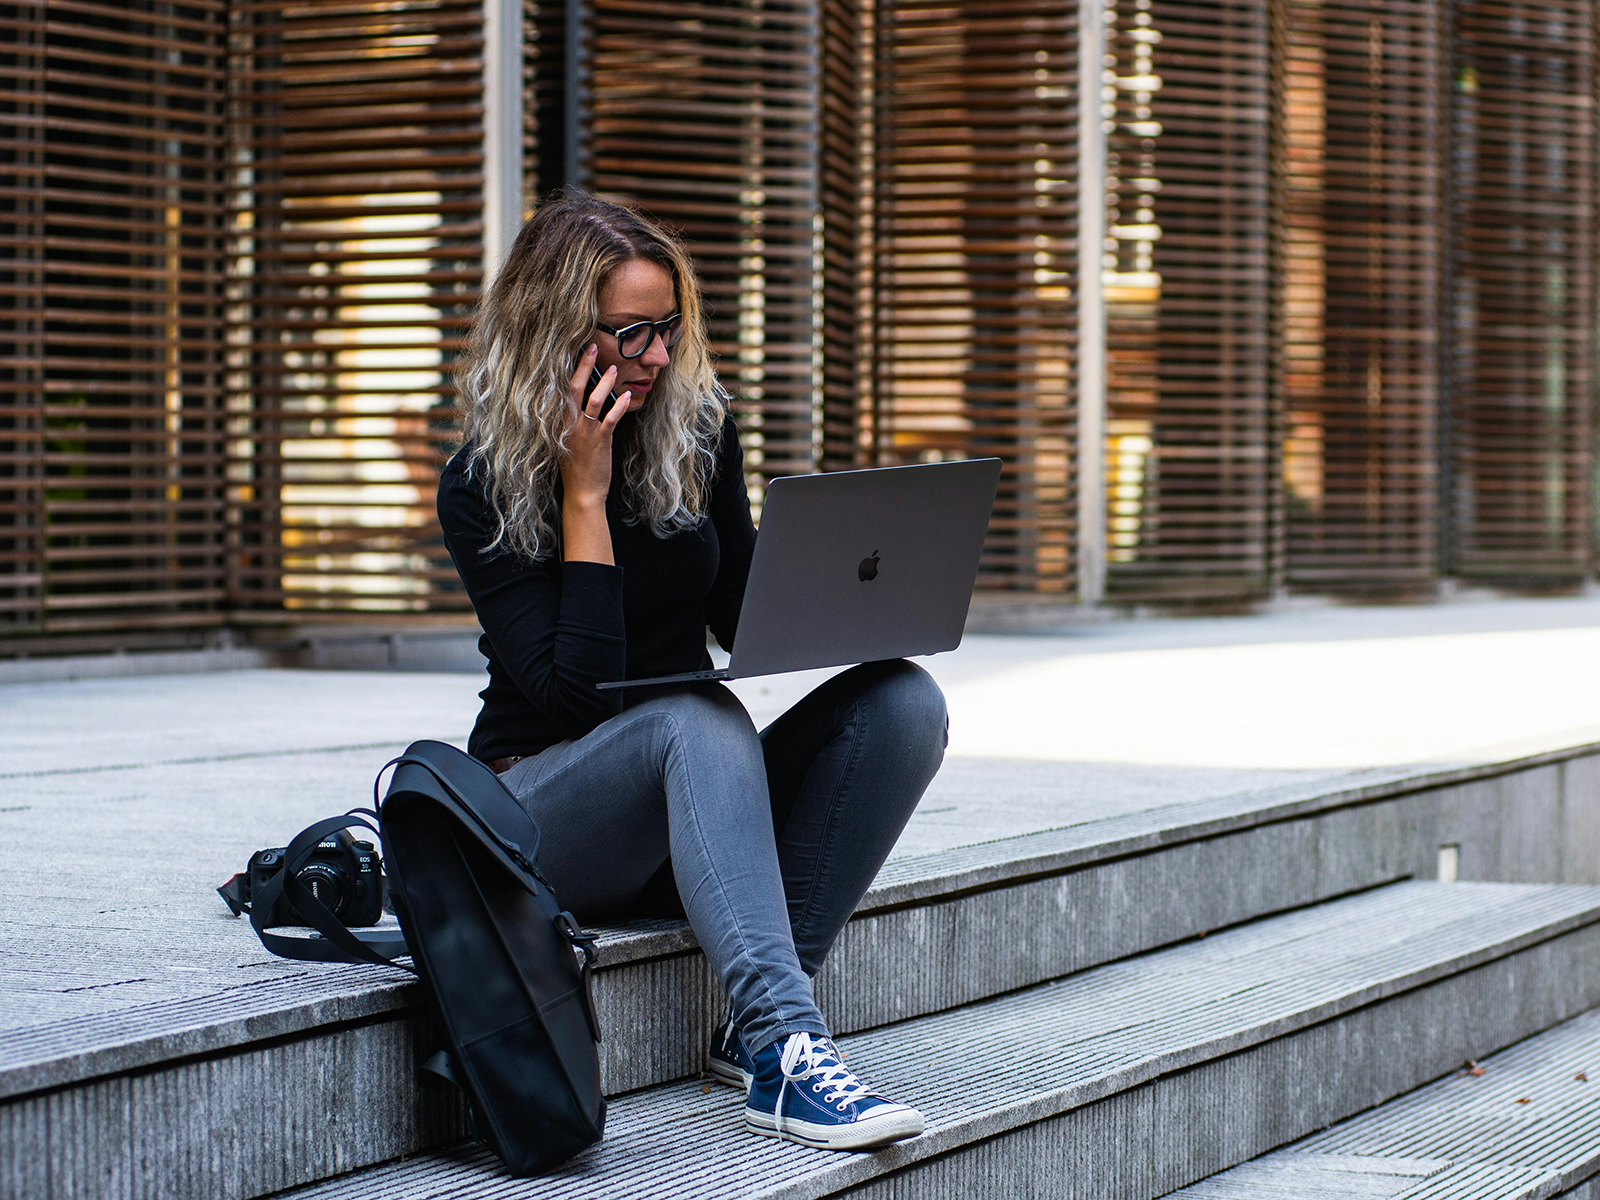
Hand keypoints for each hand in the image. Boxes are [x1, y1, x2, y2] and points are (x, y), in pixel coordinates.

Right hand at [561, 343, 632, 509]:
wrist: (582, 492)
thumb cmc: (575, 466)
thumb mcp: (564, 440)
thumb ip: (567, 420)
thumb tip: (575, 399)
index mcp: (557, 422)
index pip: (559, 389)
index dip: (566, 368)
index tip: (572, 350)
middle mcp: (568, 424)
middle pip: (573, 387)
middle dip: (584, 365)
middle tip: (592, 347)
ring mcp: (584, 432)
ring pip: (593, 400)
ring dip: (605, 382)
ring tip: (614, 369)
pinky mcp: (600, 441)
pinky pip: (610, 419)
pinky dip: (619, 406)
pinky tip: (627, 396)